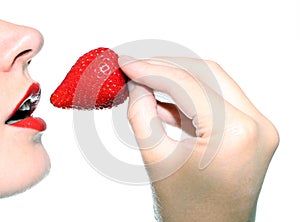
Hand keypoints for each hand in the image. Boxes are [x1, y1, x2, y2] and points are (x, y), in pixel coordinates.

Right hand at [119, 56, 278, 221]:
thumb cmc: (188, 212)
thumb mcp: (156, 158)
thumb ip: (141, 113)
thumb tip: (137, 84)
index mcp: (236, 133)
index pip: (187, 83)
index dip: (151, 69)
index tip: (127, 63)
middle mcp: (256, 125)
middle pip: (206, 73)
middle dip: (166, 67)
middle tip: (136, 66)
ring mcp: (258, 127)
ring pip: (212, 83)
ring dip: (177, 80)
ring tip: (146, 83)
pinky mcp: (250, 130)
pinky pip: (216, 100)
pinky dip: (188, 97)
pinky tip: (163, 101)